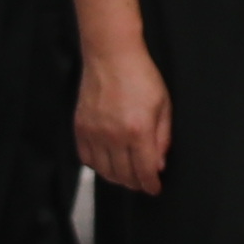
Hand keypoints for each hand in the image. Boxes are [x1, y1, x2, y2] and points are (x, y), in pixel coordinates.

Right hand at [76, 38, 173, 196]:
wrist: (111, 55)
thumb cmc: (140, 75)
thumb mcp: (164, 105)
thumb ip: (163, 137)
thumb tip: (159, 164)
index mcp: (138, 130)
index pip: (144, 171)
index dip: (150, 185)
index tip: (154, 188)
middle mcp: (113, 135)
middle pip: (123, 175)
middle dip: (135, 184)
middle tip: (142, 183)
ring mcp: (94, 132)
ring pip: (104, 171)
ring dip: (116, 178)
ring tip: (126, 176)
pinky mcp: (80, 127)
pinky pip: (86, 158)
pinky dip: (97, 166)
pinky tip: (106, 163)